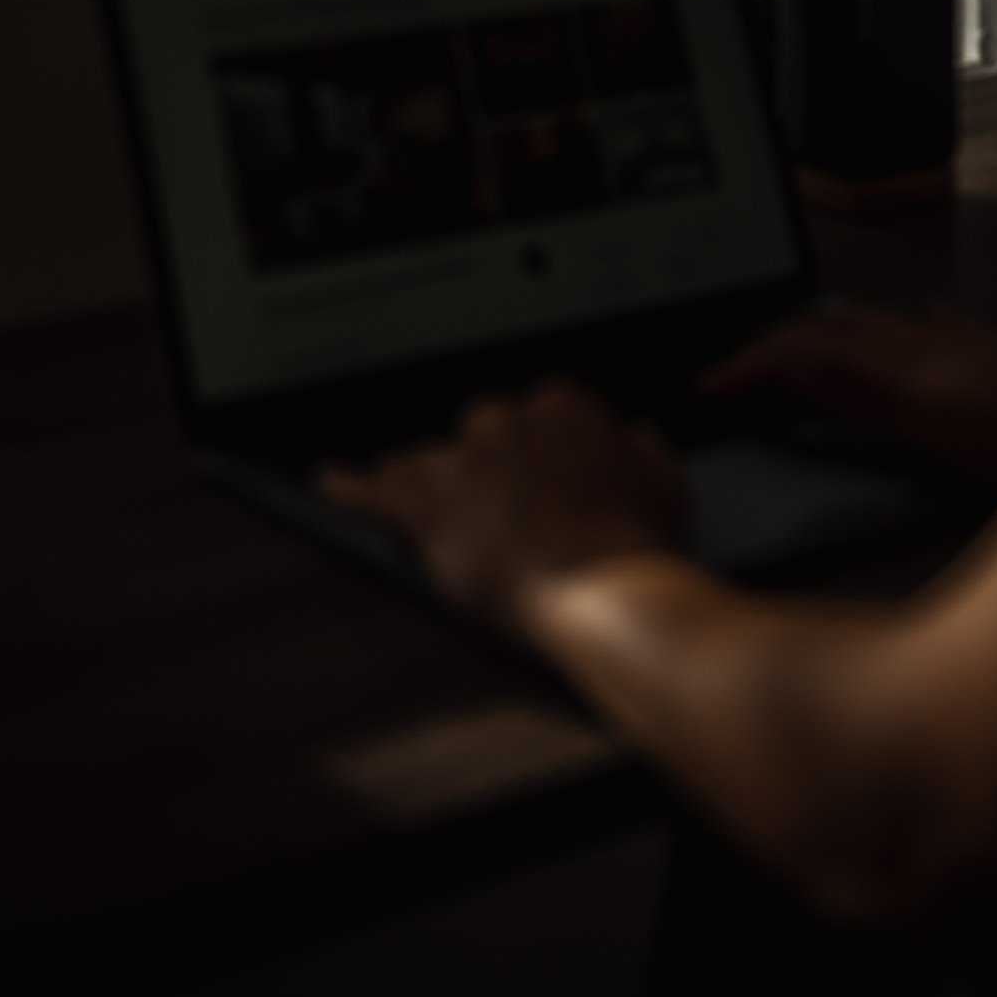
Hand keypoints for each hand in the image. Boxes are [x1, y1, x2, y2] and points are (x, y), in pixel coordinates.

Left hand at [318, 378, 687, 639]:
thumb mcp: (665, 482)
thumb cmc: (636, 542)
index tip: (536, 474)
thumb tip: (638, 435)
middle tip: (489, 502)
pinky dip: (351, 487)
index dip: (531, 452)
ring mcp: (464, 464)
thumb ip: (645, 450)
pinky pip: (379, 495)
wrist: (602, 588)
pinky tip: (331, 481)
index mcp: (560, 408)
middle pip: (477, 434)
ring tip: (404, 481)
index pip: (533, 415)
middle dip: (479, 464)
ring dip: (419, 474)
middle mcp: (505, 423)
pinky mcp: (432, 512)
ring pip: (428, 461)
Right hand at [701, 303, 996, 485]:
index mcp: (897, 355)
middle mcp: (921, 342)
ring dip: (832, 334)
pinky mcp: (991, 363)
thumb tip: (789, 357)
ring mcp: (957, 349)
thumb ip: (857, 389)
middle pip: (833, 329)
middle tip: (743, 368)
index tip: (711, 385)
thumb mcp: (926, 419)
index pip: (805, 346)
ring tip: (804, 346)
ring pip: (878, 328)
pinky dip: (911, 328)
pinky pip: (939, 331)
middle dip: (782, 342)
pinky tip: (921, 321)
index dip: (753, 363)